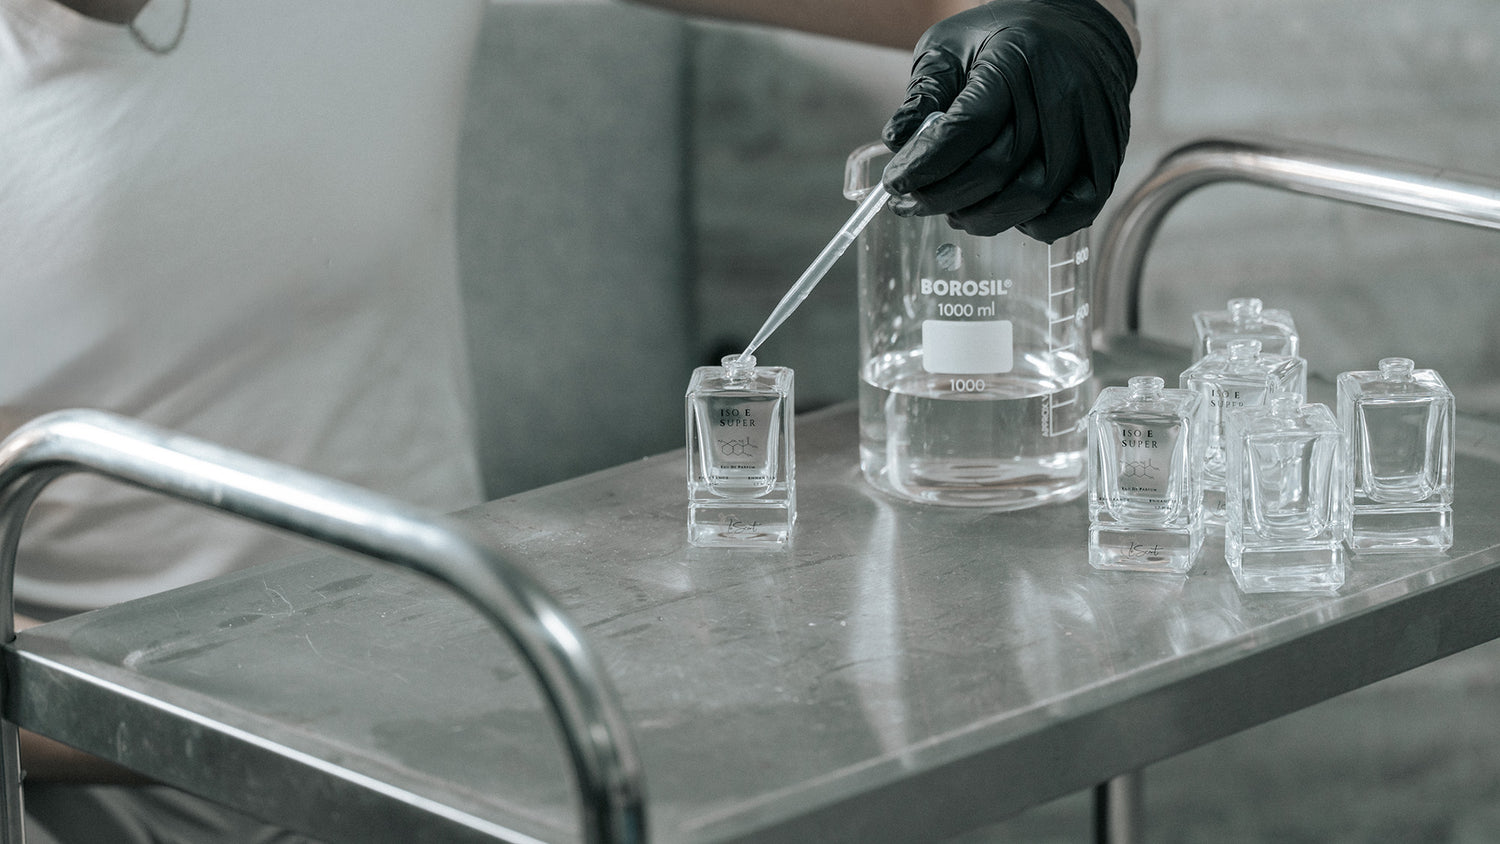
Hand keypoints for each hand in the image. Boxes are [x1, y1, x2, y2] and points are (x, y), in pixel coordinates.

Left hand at [881, 0, 1136, 241]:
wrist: (1078, 28)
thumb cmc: (1006, 39)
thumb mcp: (951, 47)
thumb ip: (924, 93)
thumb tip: (896, 142)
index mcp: (1015, 60)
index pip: (966, 129)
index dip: (925, 165)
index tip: (895, 183)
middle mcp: (1060, 94)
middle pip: (996, 169)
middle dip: (942, 197)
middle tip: (912, 203)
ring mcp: (1091, 129)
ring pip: (1033, 197)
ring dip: (983, 217)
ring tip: (954, 211)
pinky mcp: (1109, 156)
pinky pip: (1075, 211)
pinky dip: (1036, 226)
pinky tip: (1006, 213)